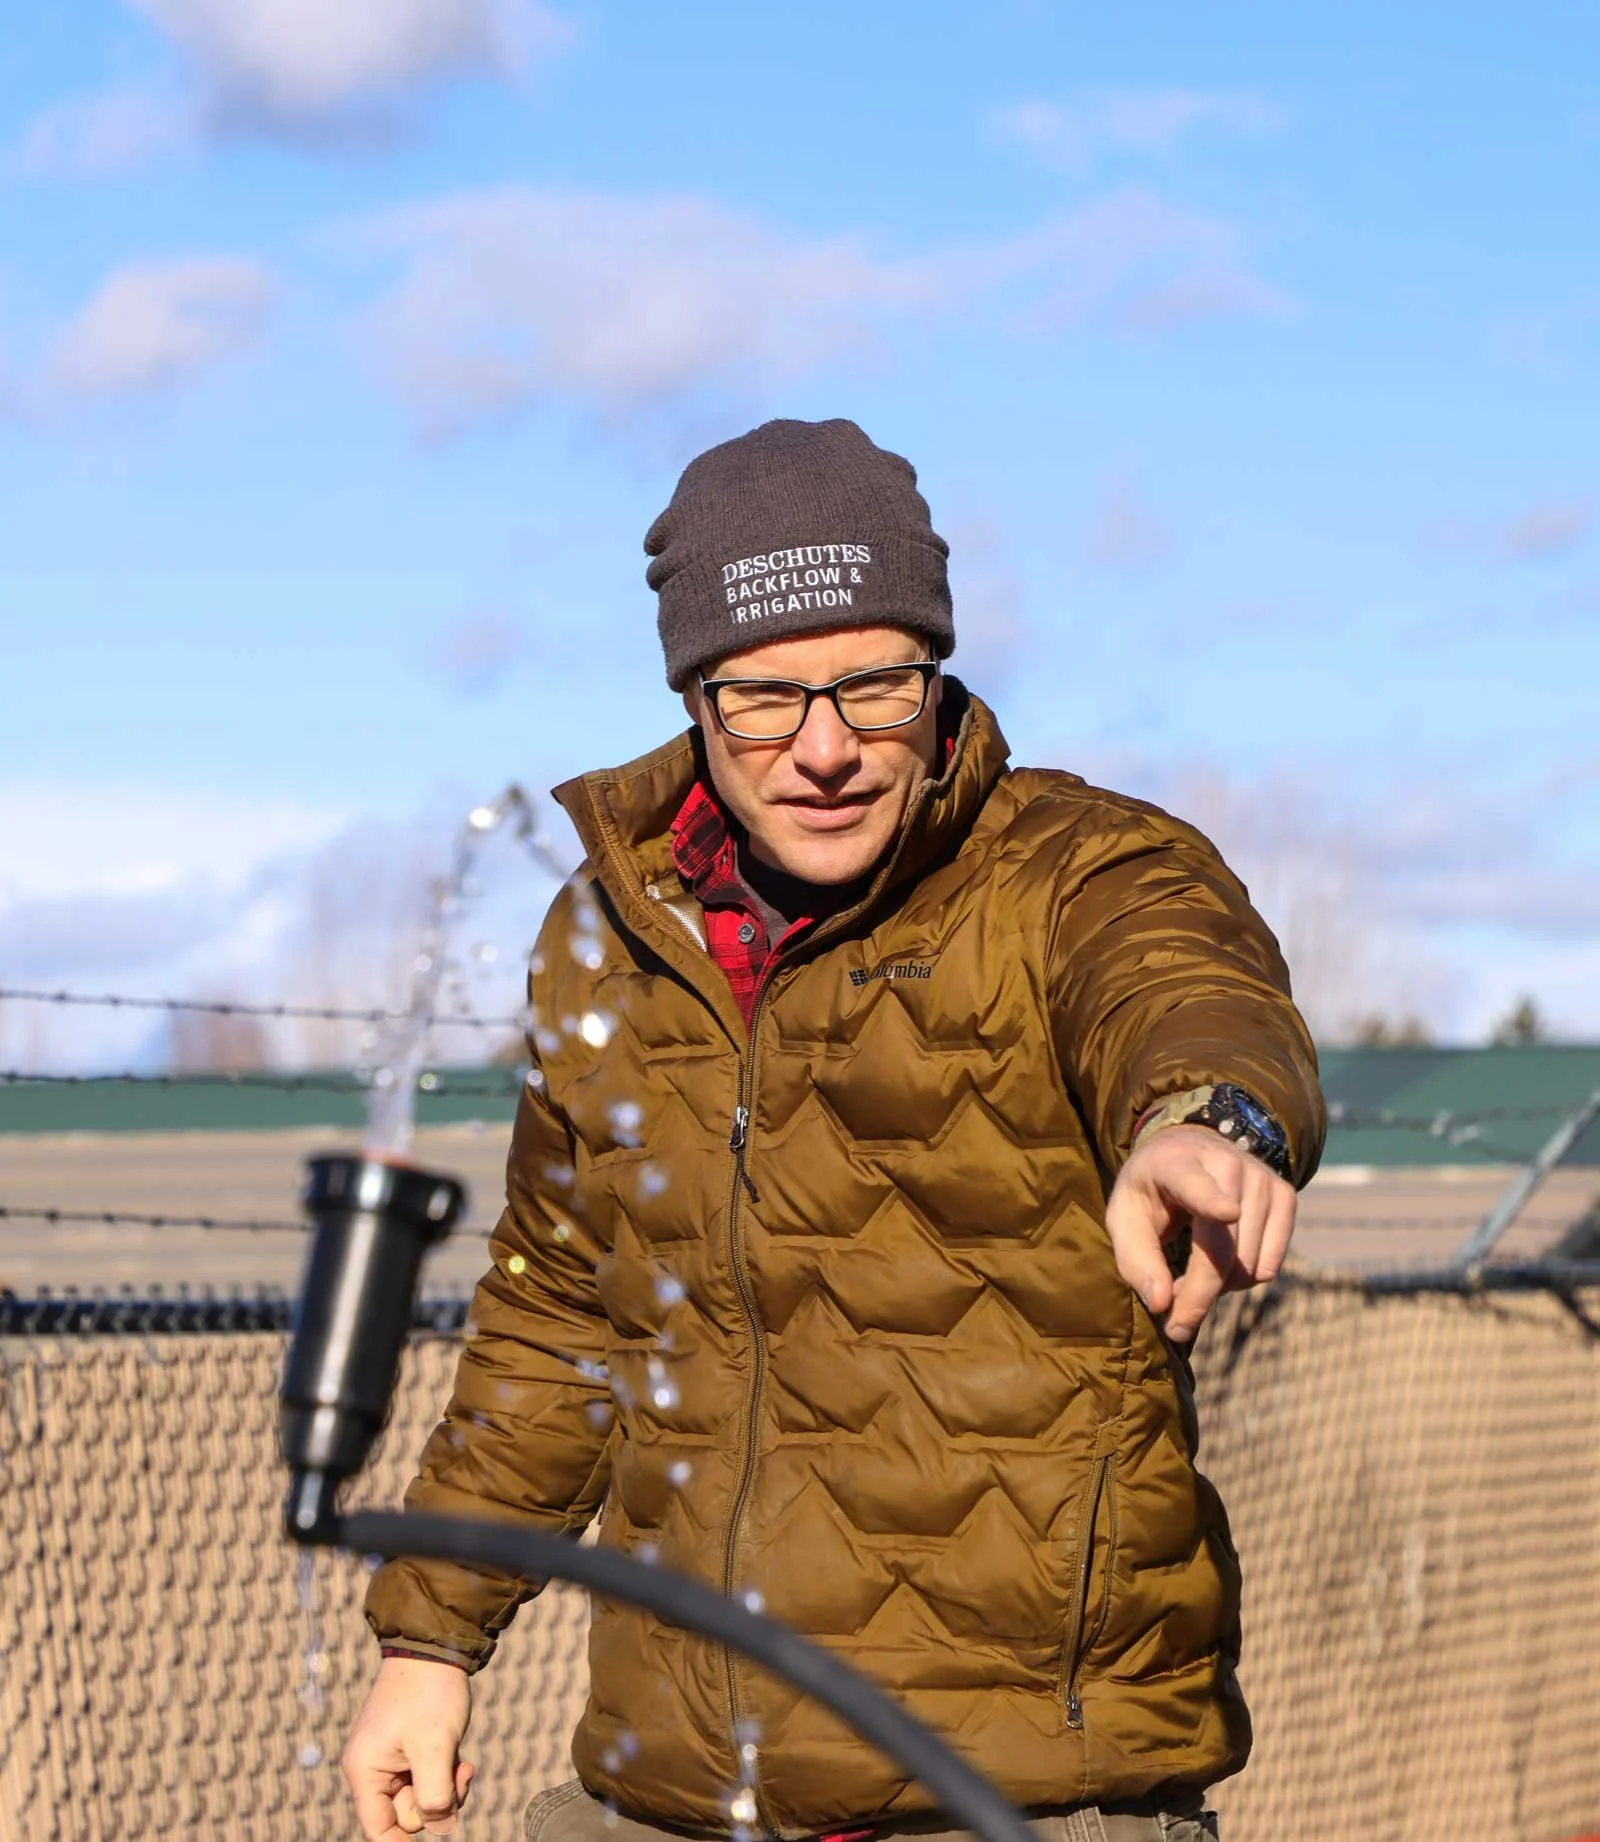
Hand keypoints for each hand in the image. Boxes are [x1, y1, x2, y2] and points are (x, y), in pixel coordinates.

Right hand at [342, 1656, 474, 1838]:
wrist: (437, 1648)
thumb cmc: (430, 1694)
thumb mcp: (436, 1748)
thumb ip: (435, 1796)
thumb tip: (441, 1827)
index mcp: (365, 1770)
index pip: (379, 1829)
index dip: (404, 1840)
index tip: (439, 1827)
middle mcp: (371, 1768)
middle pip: (404, 1815)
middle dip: (436, 1802)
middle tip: (460, 1775)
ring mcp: (390, 1758)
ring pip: (420, 1797)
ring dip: (445, 1787)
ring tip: (462, 1764)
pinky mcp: (408, 1748)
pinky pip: (426, 1779)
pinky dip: (444, 1774)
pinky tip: (461, 1758)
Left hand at [1105, 1124, 1295, 1344]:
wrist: (1187, 1152)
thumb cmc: (1151, 1193)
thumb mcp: (1125, 1220)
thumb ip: (1137, 1261)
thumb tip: (1162, 1305)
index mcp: (1176, 1164)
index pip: (1197, 1186)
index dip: (1212, 1202)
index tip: (1227, 1213)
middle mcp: (1226, 1164)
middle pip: (1223, 1252)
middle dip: (1196, 1297)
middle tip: (1171, 1308)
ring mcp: (1262, 1178)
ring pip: (1249, 1268)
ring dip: (1217, 1288)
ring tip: (1190, 1272)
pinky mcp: (1285, 1196)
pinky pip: (1269, 1268)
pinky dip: (1243, 1280)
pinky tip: (1221, 1263)